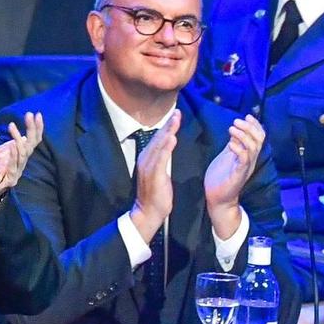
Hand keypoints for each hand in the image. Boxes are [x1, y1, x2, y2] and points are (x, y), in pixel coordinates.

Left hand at [0, 112, 43, 196]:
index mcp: (18, 153)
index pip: (31, 139)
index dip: (35, 127)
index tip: (35, 114)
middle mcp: (21, 161)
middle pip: (31, 144)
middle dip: (32, 130)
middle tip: (30, 116)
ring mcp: (18, 170)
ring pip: (24, 154)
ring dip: (20, 141)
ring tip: (14, 128)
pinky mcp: (12, 179)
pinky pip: (15, 166)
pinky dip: (14, 155)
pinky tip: (12, 145)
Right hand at [128, 108, 178, 241]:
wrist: (148, 212)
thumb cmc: (156, 194)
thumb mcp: (160, 173)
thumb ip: (164, 158)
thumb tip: (170, 144)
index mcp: (148, 158)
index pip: (159, 138)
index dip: (167, 126)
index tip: (176, 115)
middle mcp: (146, 159)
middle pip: (158, 138)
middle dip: (169, 124)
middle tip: (178, 112)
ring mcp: (149, 166)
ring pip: (159, 145)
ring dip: (168, 131)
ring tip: (176, 120)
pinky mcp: (154, 175)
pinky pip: (160, 158)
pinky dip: (166, 147)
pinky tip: (172, 138)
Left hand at [205, 113, 264, 236]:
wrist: (218, 198)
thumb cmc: (222, 177)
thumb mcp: (228, 156)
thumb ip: (234, 143)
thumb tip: (235, 129)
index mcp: (249, 155)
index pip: (259, 137)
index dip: (255, 125)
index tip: (247, 116)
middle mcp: (250, 160)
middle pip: (259, 140)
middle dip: (250, 128)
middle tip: (237, 121)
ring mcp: (245, 168)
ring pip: (252, 148)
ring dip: (243, 136)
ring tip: (231, 129)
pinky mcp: (238, 175)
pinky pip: (243, 160)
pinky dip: (238, 149)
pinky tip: (230, 143)